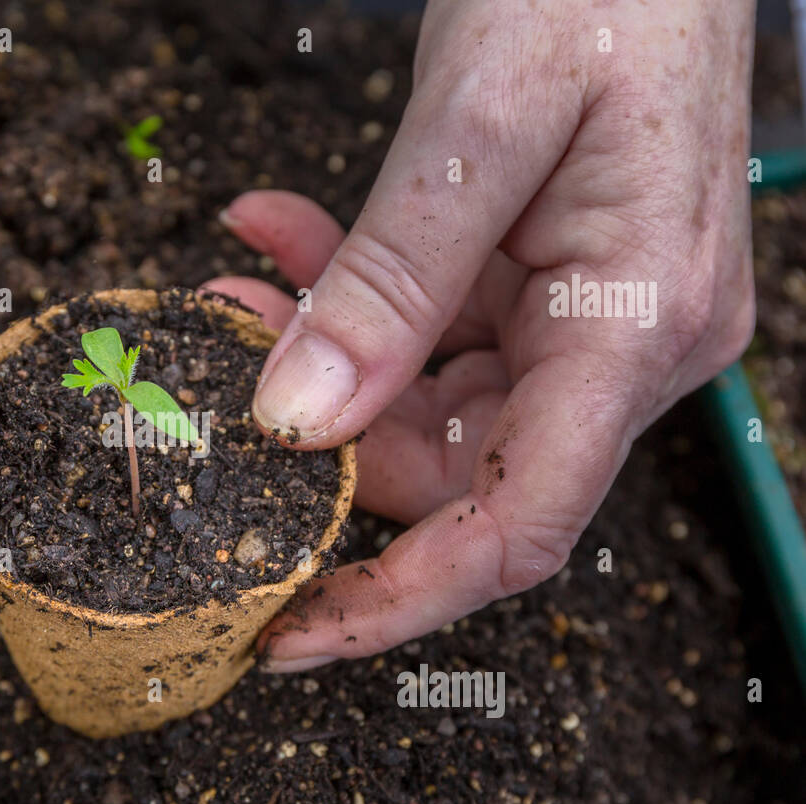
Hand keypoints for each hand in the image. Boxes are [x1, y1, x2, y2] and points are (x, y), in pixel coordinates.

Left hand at [206, 0, 755, 670]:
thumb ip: (390, 278)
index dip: (399, 599)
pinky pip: (431, 332)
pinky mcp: (544, 287)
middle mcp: (621, 347)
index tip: (287, 632)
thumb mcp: (482, 120)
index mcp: (634, 326)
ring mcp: (584, 320)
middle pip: (451, 465)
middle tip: (221, 358)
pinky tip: (282, 236)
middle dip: (321, 433)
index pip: (516, 525)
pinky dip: (352, 297)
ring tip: (240, 281)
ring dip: (320, 352)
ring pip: (425, 399)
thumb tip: (298, 420)